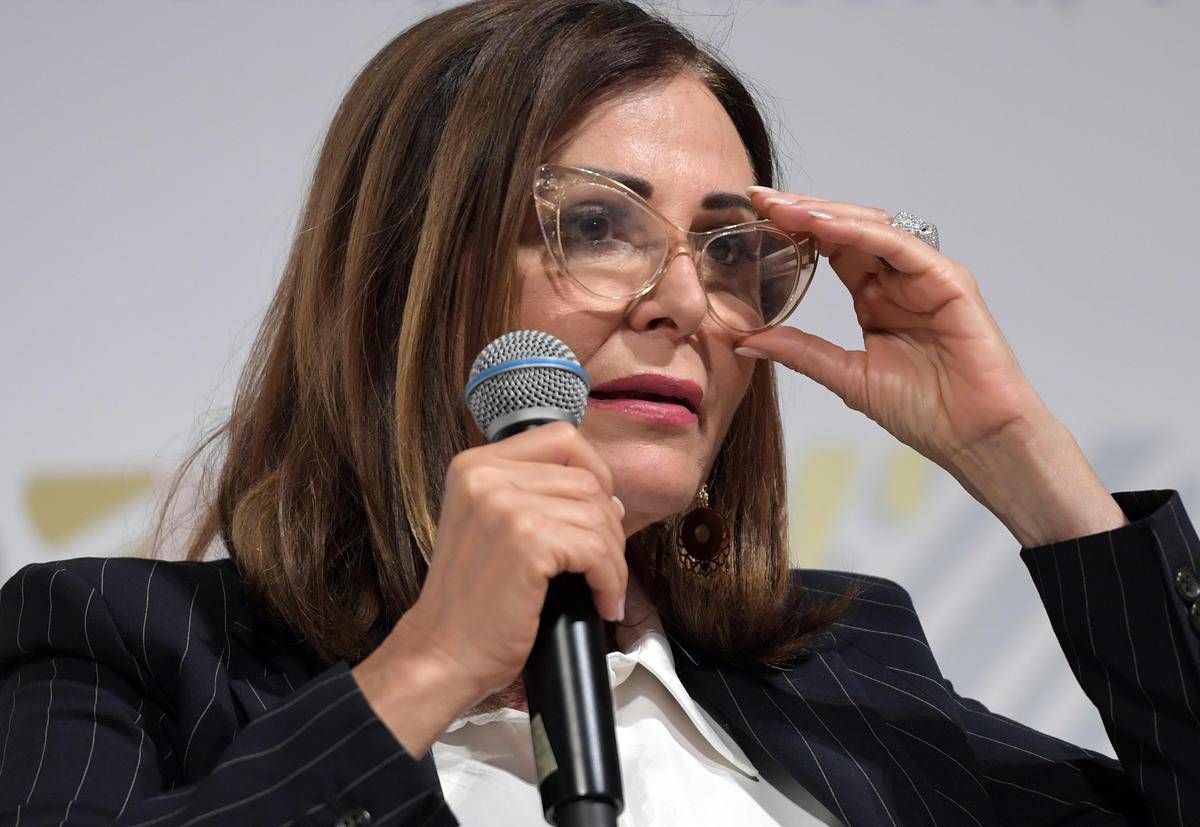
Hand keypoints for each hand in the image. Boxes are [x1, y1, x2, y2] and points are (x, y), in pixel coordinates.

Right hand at [354, 421, 627, 754]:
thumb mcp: (492, 528)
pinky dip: (611, 580)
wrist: (441, 655)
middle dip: (609, 526)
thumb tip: (610, 496)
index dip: (596, 473)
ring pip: (598, 513)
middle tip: (605, 567)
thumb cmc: (472, 604)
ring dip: (613, 558)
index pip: (561, 438)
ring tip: (604, 589)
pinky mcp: (526, 541)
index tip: (600, 516)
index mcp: (474, 465)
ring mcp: (504, 506)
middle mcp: (485, 475)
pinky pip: (596, 549)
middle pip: (586, 479)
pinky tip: (603, 603)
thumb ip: (536, 498)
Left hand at [736, 188, 1125, 544]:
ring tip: (784, 208)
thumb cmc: (924, 411)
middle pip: (847, 229)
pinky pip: (902, 247)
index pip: (830, 249)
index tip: (753, 217)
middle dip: (802, 211)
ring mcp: (925, 276)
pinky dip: (862, 233)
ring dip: (826, 214)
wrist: (974, 438)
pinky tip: (825, 227)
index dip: (792, 231)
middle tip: (759, 199)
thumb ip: (800, 352)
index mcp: (874, 298)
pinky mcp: (949, 281)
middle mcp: (899, 280)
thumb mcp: (846, 376)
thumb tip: (747, 339)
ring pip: (872, 228)